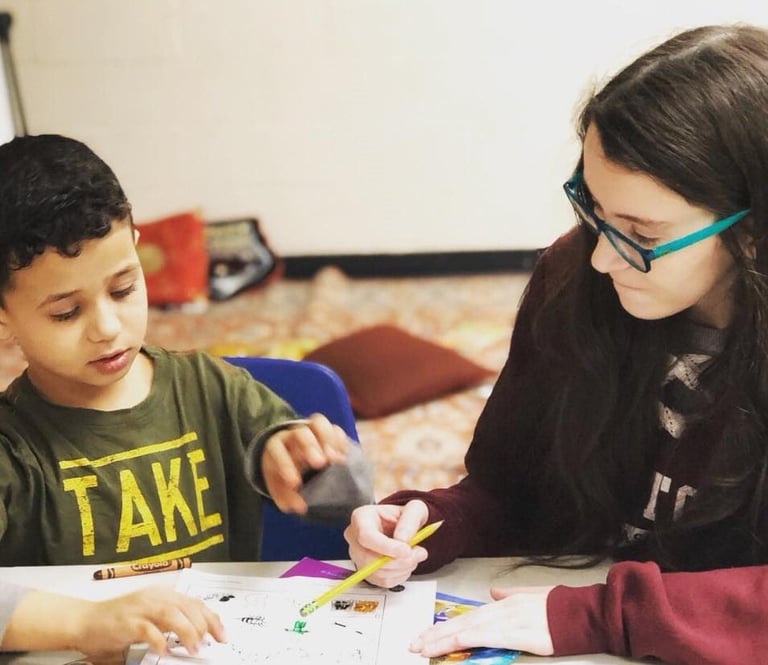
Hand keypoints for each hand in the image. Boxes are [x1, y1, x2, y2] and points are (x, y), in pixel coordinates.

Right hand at [2, 586, 225, 655]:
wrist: (84, 622)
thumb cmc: (118, 624)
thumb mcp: (150, 620)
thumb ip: (169, 624)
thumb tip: (197, 638)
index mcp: (163, 595)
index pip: (194, 603)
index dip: (212, 618)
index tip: (223, 635)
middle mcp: (155, 597)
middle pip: (188, 607)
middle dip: (204, 625)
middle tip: (211, 644)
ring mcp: (140, 608)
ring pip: (172, 614)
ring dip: (187, 632)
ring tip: (195, 649)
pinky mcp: (126, 621)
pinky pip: (148, 629)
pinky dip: (159, 640)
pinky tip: (165, 652)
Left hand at [262, 413, 349, 512]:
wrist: (288, 454)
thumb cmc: (282, 471)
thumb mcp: (278, 485)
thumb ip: (285, 496)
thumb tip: (298, 507)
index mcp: (276, 445)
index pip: (277, 449)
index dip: (285, 465)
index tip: (296, 483)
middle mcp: (293, 433)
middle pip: (301, 432)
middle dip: (310, 446)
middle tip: (320, 464)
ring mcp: (311, 429)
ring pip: (319, 423)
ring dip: (328, 439)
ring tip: (336, 459)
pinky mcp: (327, 431)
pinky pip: (335, 428)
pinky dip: (340, 441)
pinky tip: (344, 456)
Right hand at [344, 500, 429, 587]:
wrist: (402, 526)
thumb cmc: (404, 516)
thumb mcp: (413, 509)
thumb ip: (410, 520)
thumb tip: (402, 540)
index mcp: (361, 518)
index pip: (366, 536)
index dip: (386, 547)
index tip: (406, 550)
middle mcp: (355, 538)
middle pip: (369, 558)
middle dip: (399, 560)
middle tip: (418, 553)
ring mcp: (358, 556)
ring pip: (377, 573)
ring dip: (402, 568)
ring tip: (415, 555)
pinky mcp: (366, 572)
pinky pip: (382, 581)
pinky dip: (399, 575)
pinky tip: (406, 563)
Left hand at [409, 586, 554, 657]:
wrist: (581, 611)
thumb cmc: (559, 607)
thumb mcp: (530, 596)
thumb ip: (509, 596)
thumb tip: (494, 593)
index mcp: (503, 603)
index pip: (468, 617)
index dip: (445, 626)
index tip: (427, 634)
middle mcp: (501, 609)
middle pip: (462, 623)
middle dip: (436, 635)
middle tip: (415, 643)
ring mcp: (509, 620)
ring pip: (469, 630)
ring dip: (444, 640)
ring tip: (425, 648)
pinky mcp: (519, 634)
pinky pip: (488, 636)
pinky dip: (469, 639)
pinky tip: (454, 642)